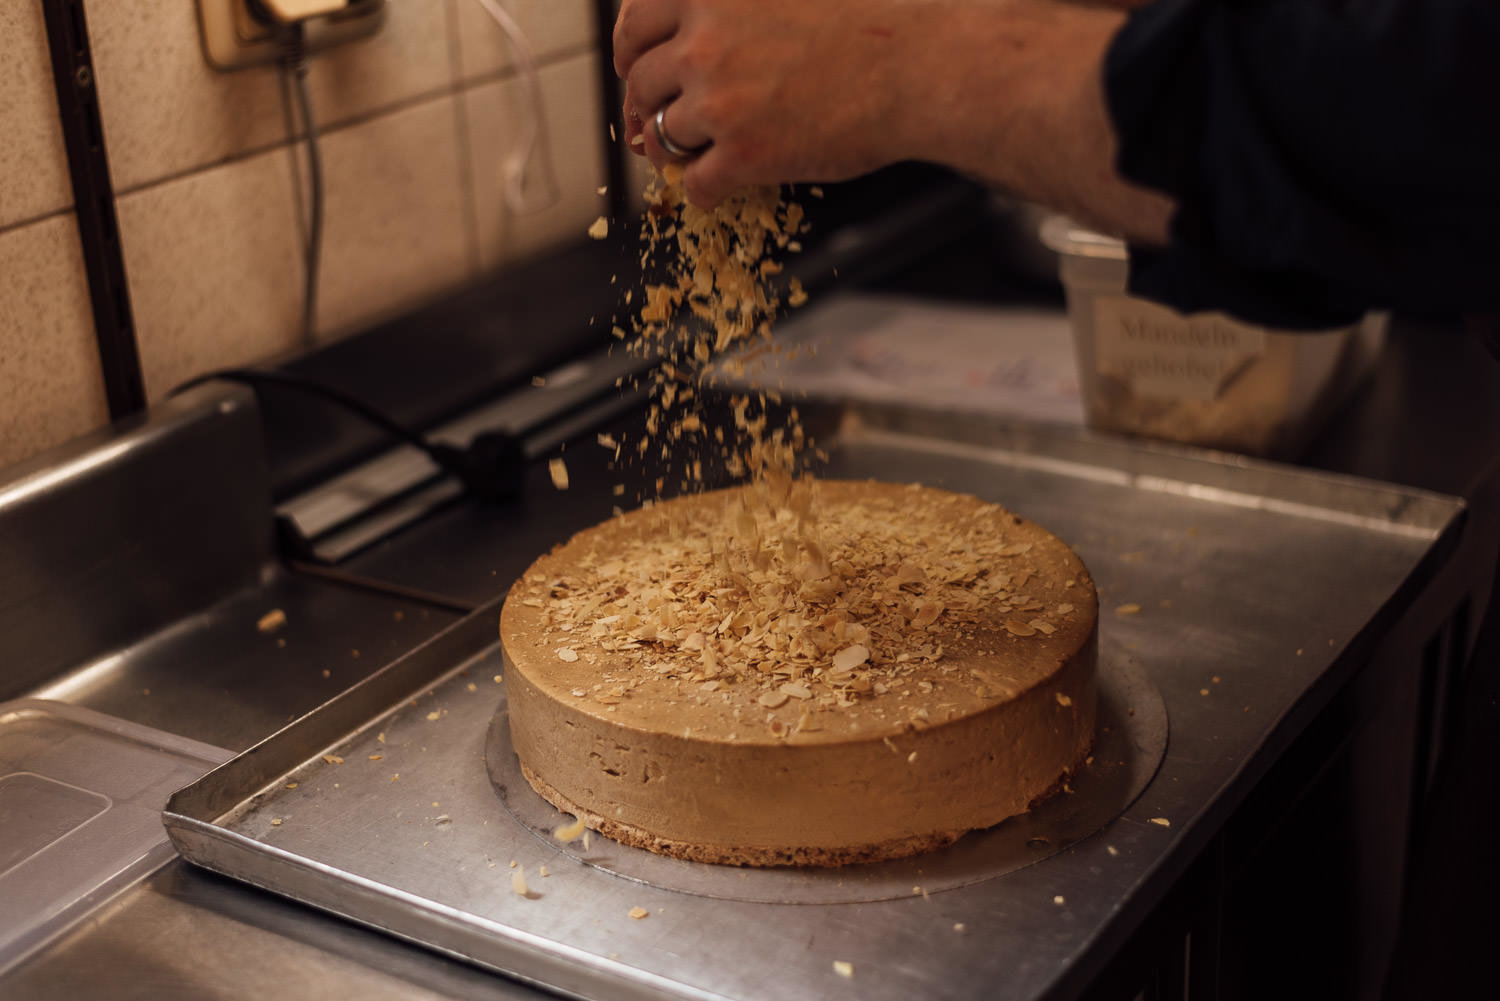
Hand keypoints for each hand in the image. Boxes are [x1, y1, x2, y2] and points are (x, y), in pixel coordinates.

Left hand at [614, 0, 913, 205]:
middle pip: (643, 82)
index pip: (636, 21)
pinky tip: (717, 188)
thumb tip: (698, 26)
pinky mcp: (742, 155)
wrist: (918, 67)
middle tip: (658, 117)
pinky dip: (702, 190)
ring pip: (664, 134)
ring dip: (674, 146)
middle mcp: (704, 40)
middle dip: (648, 103)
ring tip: (694, 152)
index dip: (631, 49)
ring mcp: (718, 100)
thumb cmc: (871, 18)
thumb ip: (734, 0)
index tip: (634, 63)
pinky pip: (696, 183)